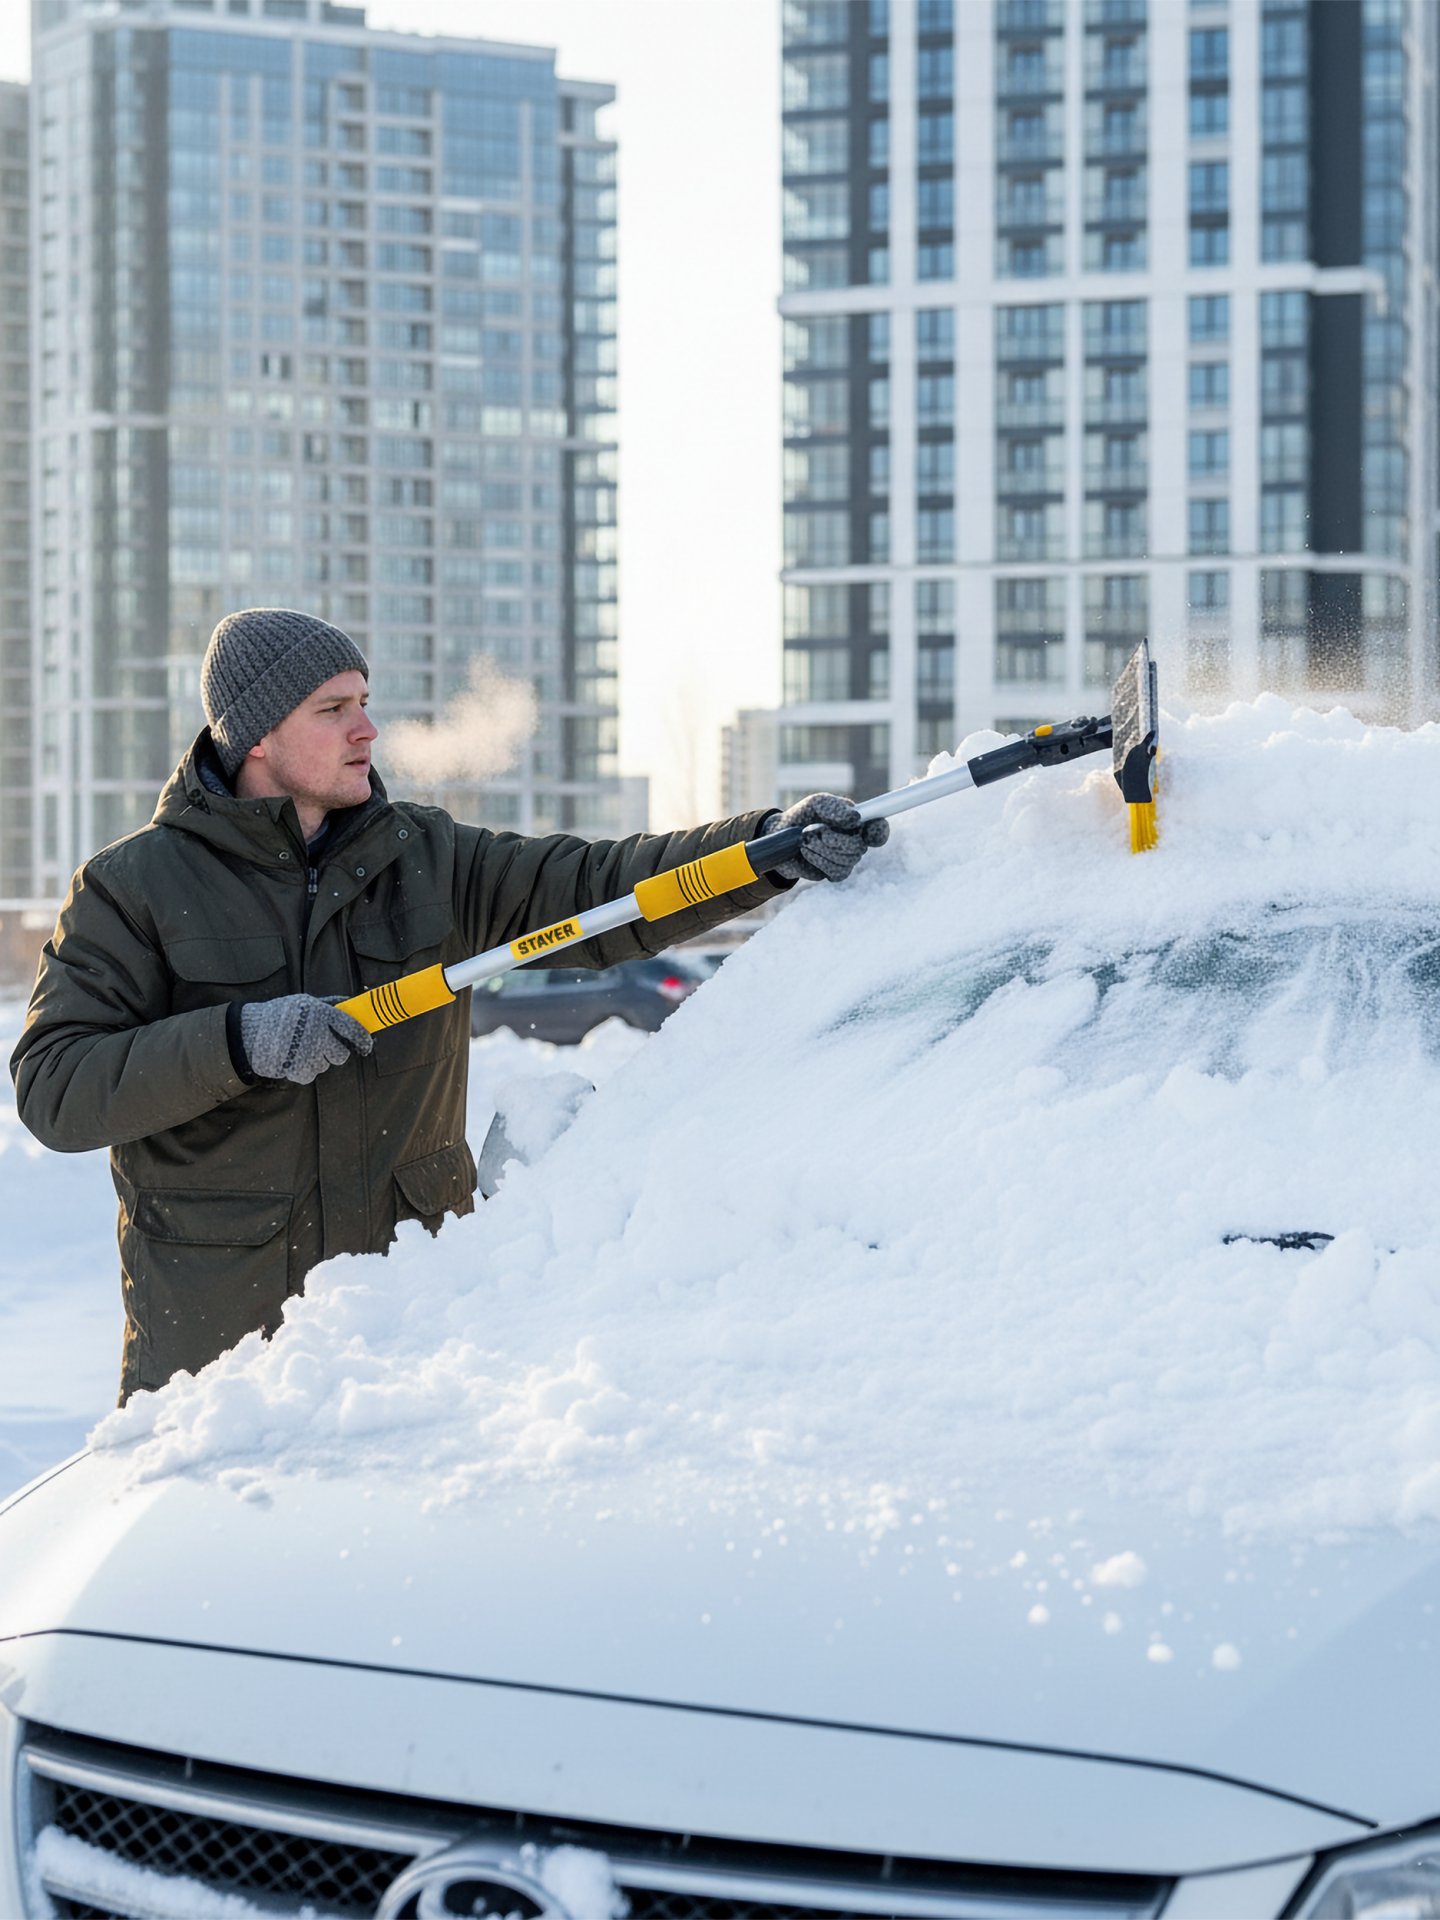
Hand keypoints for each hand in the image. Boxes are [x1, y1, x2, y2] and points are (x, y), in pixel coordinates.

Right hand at [239, 993, 374, 1084]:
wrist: (249, 1031)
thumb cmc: (280, 1015)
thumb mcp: (304, 1002)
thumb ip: (328, 1005)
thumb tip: (350, 1003)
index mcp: (321, 1013)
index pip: (352, 1028)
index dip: (363, 1039)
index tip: (366, 1045)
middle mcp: (317, 1032)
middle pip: (340, 1054)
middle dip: (333, 1053)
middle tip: (321, 1047)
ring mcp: (307, 1052)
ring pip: (324, 1065)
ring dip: (315, 1061)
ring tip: (299, 1049)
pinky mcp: (297, 1068)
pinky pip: (310, 1075)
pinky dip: (302, 1070)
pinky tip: (292, 1059)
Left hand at [761, 792, 889, 883]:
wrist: (781, 836)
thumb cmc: (803, 816)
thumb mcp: (817, 803)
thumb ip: (835, 808)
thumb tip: (856, 819)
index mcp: (857, 821)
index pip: (878, 828)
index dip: (878, 831)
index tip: (867, 832)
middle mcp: (856, 840)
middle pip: (859, 847)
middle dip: (834, 839)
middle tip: (814, 830)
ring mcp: (848, 858)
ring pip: (846, 860)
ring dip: (821, 849)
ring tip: (805, 840)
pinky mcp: (836, 872)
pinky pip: (836, 871)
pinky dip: (819, 861)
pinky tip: (807, 853)